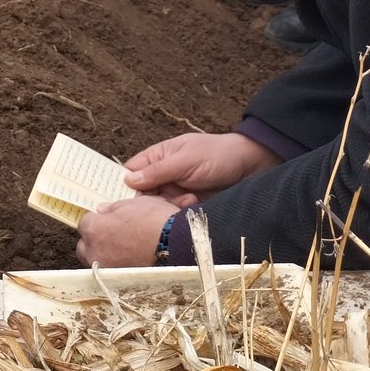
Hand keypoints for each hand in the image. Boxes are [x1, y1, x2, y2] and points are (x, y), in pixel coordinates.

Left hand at [76, 196, 180, 266]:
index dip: (97, 220)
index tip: (107, 219)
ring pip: (95, 262)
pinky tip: (130, 261)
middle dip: (94, 240)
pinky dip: (116, 267)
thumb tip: (102, 210)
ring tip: (122, 249)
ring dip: (103, 255)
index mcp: (95, 229)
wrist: (178, 246)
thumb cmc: (157, 222)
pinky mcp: (119, 282)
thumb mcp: (135, 203)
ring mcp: (106, 270)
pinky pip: (110, 273)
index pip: (85, 223)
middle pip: (84, 246)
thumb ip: (113, 208)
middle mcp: (95, 252)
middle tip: (111, 234)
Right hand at [124, 132, 281, 205]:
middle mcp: (163, 176)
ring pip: (158, 207)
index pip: (131, 172)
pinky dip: (180, 213)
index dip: (123, 185)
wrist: (250, 168)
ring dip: (168, 207)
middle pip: (142, 194)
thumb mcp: (186, 160)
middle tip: (162, 202)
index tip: (119, 201)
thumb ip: (158, 171)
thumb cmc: (217, 155)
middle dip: (150, 201)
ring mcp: (175, 192)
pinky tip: (193, 204)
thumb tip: (128, 180)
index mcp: (158, 157)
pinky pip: (173, 215)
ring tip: (188, 199)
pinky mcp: (186, 207)